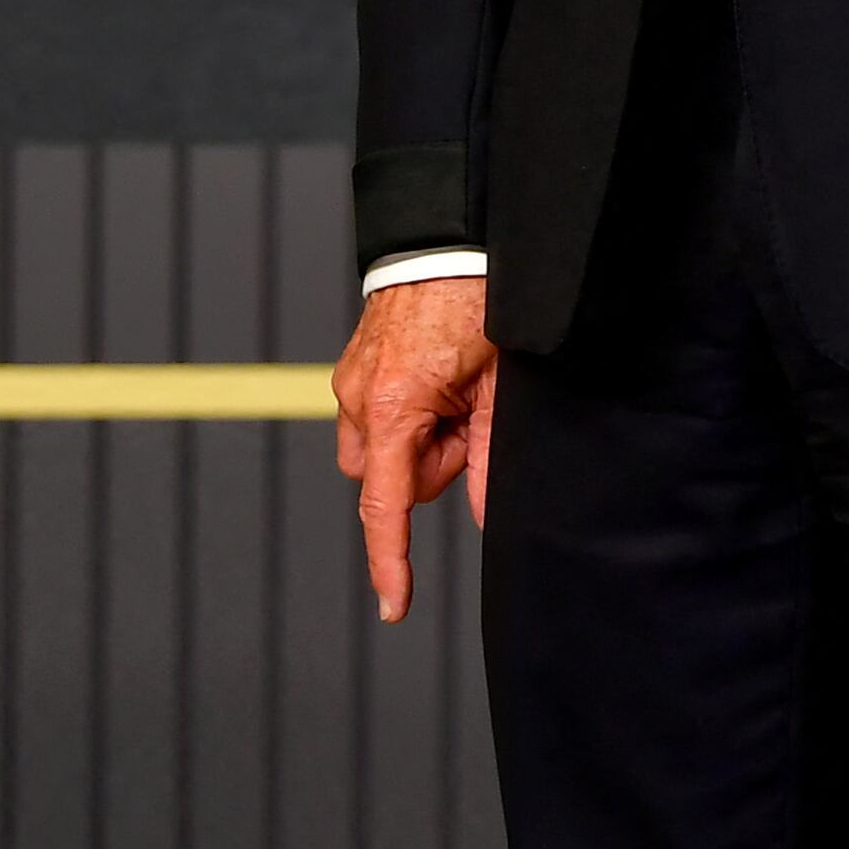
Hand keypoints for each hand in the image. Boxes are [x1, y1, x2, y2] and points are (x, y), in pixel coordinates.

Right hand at [329, 278, 494, 622]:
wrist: (447, 240)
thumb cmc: (479, 302)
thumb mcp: (498, 383)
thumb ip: (490, 454)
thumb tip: (489, 515)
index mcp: (394, 407)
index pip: (388, 505)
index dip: (391, 561)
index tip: (394, 607)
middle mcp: (359, 400)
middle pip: (395, 479)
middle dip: (434, 463)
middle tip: (470, 411)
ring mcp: (349, 384)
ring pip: (383, 452)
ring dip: (420, 439)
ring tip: (455, 388)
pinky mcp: (352, 371)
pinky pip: (377, 419)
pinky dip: (409, 414)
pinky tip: (436, 376)